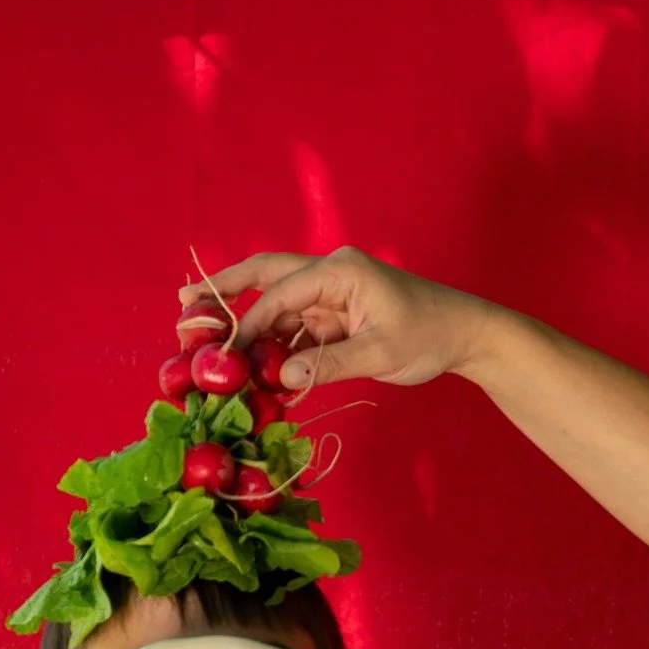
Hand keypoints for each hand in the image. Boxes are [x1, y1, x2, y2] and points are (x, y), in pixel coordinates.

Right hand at [179, 247, 495, 389]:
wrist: (464, 334)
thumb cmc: (429, 334)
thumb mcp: (381, 352)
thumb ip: (330, 364)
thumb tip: (281, 377)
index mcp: (340, 271)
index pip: (280, 290)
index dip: (247, 318)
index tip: (222, 347)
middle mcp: (330, 276)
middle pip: (266, 277)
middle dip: (225, 291)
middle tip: (184, 304)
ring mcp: (330, 297)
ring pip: (276, 307)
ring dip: (247, 327)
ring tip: (209, 347)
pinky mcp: (334, 319)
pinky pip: (294, 330)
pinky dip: (272, 348)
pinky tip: (251, 369)